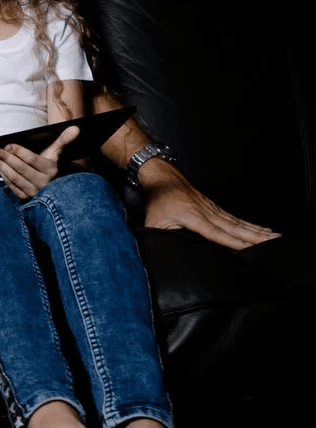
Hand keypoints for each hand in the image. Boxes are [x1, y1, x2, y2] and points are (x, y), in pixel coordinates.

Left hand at [0, 125, 77, 200]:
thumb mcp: (55, 153)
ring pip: (15, 178)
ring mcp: (34, 191)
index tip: (7, 145)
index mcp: (50, 169)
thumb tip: (75, 128)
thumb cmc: (49, 164)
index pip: (32, 159)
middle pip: (21, 168)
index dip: (18, 151)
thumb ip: (63, 140)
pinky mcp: (26, 197)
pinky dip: (4, 177)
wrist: (51, 185)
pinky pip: (12, 186)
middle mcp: (43, 182)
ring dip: (3, 167)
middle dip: (7, 158)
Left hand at [138, 160, 279, 249]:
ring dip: (256, 230)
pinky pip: (233, 218)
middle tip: (274, 242)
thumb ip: (157, 238)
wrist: (161, 176)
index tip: (249, 248)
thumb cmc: (157, 199)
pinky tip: (260, 229)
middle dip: (255, 236)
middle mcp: (206, 212)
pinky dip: (248, 224)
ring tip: (273, 237)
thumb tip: (159, 251)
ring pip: (237, 222)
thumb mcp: (152, 222)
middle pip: (234, 227)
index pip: (216, 233)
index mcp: (192, 217)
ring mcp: (211, 208)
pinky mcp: (213, 207)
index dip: (233, 242)